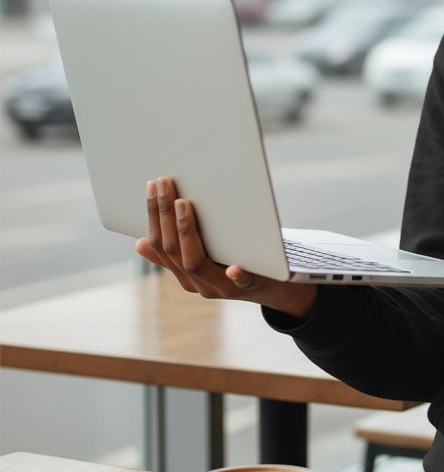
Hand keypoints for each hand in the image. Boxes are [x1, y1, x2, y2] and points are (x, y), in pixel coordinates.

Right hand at [135, 176, 317, 320]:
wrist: (275, 289)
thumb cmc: (236, 263)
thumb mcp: (204, 258)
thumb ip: (178, 251)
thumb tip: (140, 242)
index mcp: (184, 275)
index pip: (160, 244)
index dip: (153, 215)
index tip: (152, 186)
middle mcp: (198, 283)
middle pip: (173, 250)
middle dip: (165, 215)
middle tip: (164, 182)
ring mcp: (222, 287)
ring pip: (196, 263)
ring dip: (186, 231)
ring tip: (183, 203)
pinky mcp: (250, 288)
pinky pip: (242, 283)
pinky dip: (236, 274)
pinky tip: (233, 266)